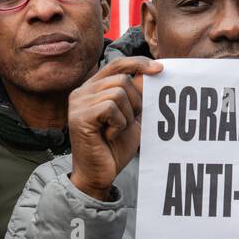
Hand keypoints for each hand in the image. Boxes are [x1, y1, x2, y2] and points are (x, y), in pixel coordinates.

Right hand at [68, 56, 161, 199]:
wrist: (99, 175)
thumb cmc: (113, 147)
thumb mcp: (130, 116)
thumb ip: (136, 95)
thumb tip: (151, 72)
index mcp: (92, 88)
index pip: (117, 64)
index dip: (138, 63)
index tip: (160, 69)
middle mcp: (81, 92)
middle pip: (121, 79)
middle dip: (135, 101)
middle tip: (129, 122)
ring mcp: (78, 103)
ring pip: (118, 93)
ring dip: (126, 115)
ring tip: (116, 130)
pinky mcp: (79, 116)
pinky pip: (110, 107)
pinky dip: (118, 123)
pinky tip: (109, 135)